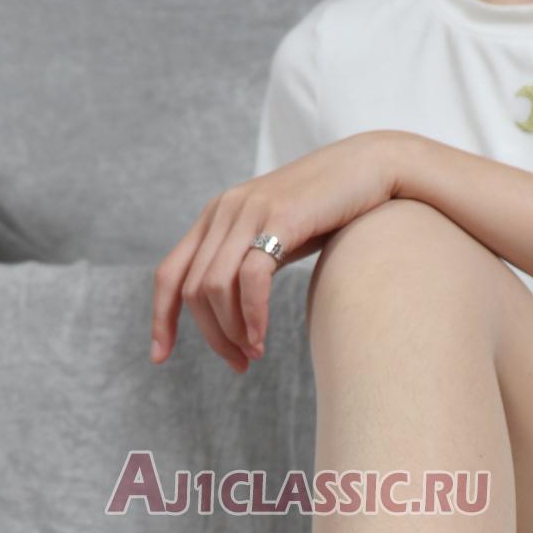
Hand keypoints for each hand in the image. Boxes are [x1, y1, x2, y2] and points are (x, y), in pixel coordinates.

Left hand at [150, 130, 413, 372]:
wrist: (372, 168)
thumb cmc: (330, 210)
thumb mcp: (276, 236)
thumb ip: (249, 261)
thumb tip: (233, 310)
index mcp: (217, 215)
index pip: (170, 273)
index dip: (161, 318)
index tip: (161, 356)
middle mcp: (224, 210)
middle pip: (192, 290)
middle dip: (212, 337)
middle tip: (239, 365)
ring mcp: (249, 211)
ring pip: (214, 288)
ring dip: (231, 331)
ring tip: (254, 354)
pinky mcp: (278, 218)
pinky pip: (249, 278)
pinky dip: (251, 316)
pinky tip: (261, 339)